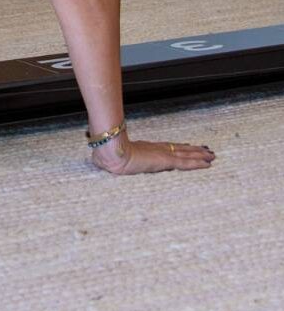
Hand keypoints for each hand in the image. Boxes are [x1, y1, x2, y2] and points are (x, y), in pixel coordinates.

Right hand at [91, 133, 215, 174]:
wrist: (110, 153)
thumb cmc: (108, 156)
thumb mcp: (111, 159)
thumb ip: (110, 161)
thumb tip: (99, 161)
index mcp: (146, 149)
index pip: (167, 148)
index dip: (178, 148)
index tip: (187, 147)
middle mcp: (156, 149)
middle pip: (179, 149)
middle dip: (193, 150)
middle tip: (207, 151)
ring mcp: (161, 154)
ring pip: (186, 154)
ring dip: (200, 155)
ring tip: (212, 156)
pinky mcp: (164, 160)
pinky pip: (185, 162)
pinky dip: (198, 162)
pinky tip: (207, 163)